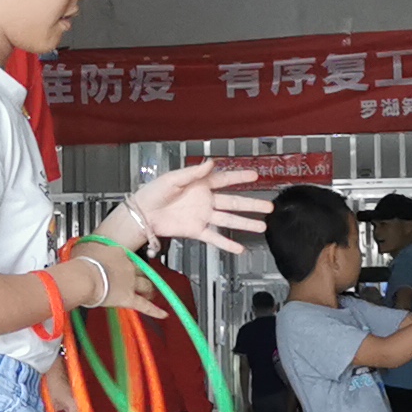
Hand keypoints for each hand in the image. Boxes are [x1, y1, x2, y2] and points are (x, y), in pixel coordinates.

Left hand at [116, 159, 272, 255]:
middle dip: (252, 204)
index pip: (225, 179)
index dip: (240, 177)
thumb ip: (193, 173)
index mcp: (201, 185)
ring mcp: (203, 216)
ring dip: (245, 223)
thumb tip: (210, 162)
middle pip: (234, 202)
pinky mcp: (196, 231)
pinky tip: (240, 249)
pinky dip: (227, 244)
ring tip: (262, 226)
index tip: (256, 175)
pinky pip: (215, 237)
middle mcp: (205, 201)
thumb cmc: (153, 192)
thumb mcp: (173, 178)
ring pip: (229, 220)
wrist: (142, 214)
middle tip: (269, 206)